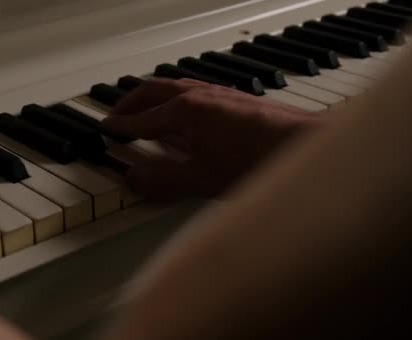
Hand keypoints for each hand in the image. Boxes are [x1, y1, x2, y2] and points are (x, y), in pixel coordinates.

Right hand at [102, 78, 320, 197]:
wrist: (305, 147)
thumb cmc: (259, 160)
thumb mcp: (201, 179)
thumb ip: (162, 180)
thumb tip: (133, 179)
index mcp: (185, 111)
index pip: (141, 119)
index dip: (120, 127)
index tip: (106, 130)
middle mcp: (200, 95)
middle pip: (153, 91)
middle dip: (130, 102)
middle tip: (115, 113)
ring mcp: (219, 94)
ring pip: (174, 87)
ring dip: (152, 97)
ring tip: (144, 110)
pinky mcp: (235, 100)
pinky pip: (194, 91)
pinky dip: (175, 100)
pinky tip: (185, 117)